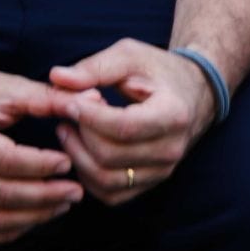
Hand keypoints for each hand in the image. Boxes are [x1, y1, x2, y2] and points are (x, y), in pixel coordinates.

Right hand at [0, 62, 84, 244]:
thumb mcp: (7, 86)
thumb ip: (49, 97)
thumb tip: (91, 102)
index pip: (6, 160)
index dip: (41, 165)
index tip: (69, 162)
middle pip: (0, 194)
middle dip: (44, 196)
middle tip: (76, 191)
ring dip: (32, 217)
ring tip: (63, 204)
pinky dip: (10, 230)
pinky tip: (36, 216)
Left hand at [48, 39, 218, 205]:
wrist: (193, 94)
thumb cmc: (158, 71)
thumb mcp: (132, 56)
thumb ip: (95, 67)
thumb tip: (56, 78)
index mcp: (173, 114)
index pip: (123, 127)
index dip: (88, 117)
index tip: (70, 100)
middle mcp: (171, 149)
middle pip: (109, 155)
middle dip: (80, 134)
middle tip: (69, 111)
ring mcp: (162, 171)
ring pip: (105, 179)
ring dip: (78, 156)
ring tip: (69, 129)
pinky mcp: (150, 184)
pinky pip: (109, 194)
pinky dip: (87, 176)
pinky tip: (82, 149)